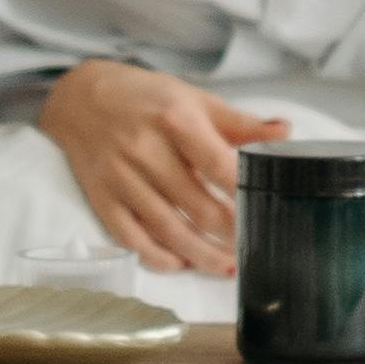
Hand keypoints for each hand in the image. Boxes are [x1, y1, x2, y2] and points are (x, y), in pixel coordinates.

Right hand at [35, 65, 285, 273]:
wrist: (80, 96)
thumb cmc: (145, 97)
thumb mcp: (193, 99)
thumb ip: (239, 122)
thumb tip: (284, 132)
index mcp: (174, 119)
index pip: (218, 164)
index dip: (244, 191)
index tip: (266, 208)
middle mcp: (145, 149)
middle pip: (196, 204)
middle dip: (230, 231)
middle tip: (253, 244)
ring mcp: (120, 177)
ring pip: (167, 228)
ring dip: (201, 254)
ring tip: (228, 267)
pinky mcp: (102, 198)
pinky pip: (131, 237)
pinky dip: (158, 256)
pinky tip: (181, 263)